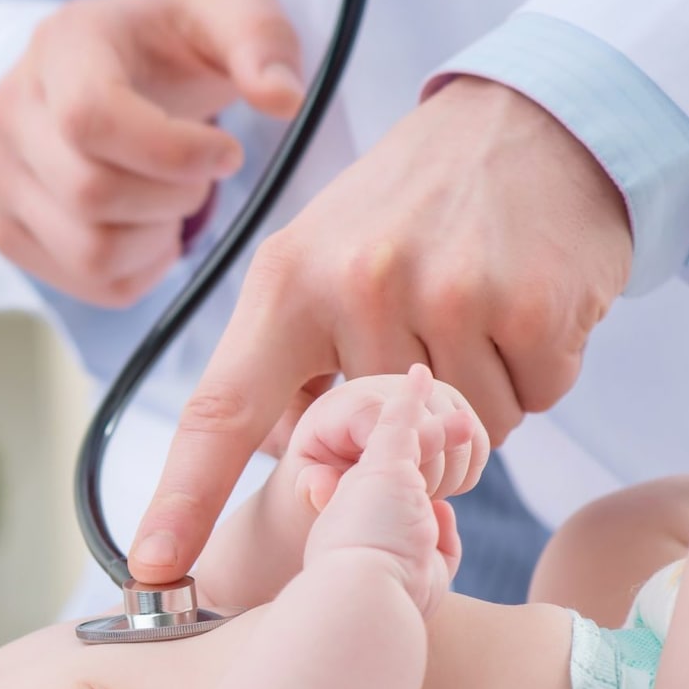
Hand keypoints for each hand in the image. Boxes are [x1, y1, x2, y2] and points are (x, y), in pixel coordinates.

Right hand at [0, 0, 302, 306]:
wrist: (120, 71)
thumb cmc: (176, 44)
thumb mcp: (231, 14)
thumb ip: (265, 41)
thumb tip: (283, 97)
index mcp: (60, 45)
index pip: (89, 118)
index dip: (170, 152)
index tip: (227, 152)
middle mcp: (9, 110)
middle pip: (90, 193)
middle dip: (174, 197)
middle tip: (205, 174)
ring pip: (87, 251)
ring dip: (157, 240)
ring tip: (175, 200)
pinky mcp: (5, 229)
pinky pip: (82, 283)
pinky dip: (137, 271)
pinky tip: (152, 229)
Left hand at [130, 76, 631, 584]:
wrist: (527, 120)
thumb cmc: (404, 209)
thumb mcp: (314, 261)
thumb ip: (288, 366)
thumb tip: (305, 475)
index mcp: (284, 285)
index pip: (220, 411)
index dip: (182, 497)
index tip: (154, 568)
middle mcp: (357, 286)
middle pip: (369, 446)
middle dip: (395, 428)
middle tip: (416, 342)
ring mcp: (448, 293)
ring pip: (459, 436)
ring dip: (472, 398)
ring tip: (469, 313)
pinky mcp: (534, 306)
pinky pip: (532, 403)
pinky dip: (533, 373)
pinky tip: (518, 306)